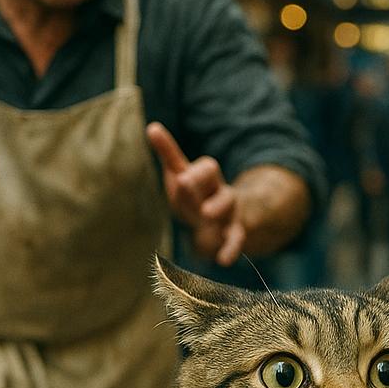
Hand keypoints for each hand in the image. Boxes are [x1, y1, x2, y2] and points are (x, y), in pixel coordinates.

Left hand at [147, 122, 245, 265]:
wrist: (224, 221)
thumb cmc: (196, 195)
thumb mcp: (183, 175)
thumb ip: (169, 154)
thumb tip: (152, 127)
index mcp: (206, 176)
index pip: (205, 167)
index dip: (195, 172)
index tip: (180, 175)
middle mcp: (219, 189)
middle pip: (213, 178)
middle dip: (199, 182)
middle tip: (183, 183)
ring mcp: (229, 211)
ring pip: (226, 203)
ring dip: (216, 207)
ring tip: (206, 214)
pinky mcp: (234, 233)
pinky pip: (236, 239)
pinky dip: (231, 249)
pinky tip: (223, 260)